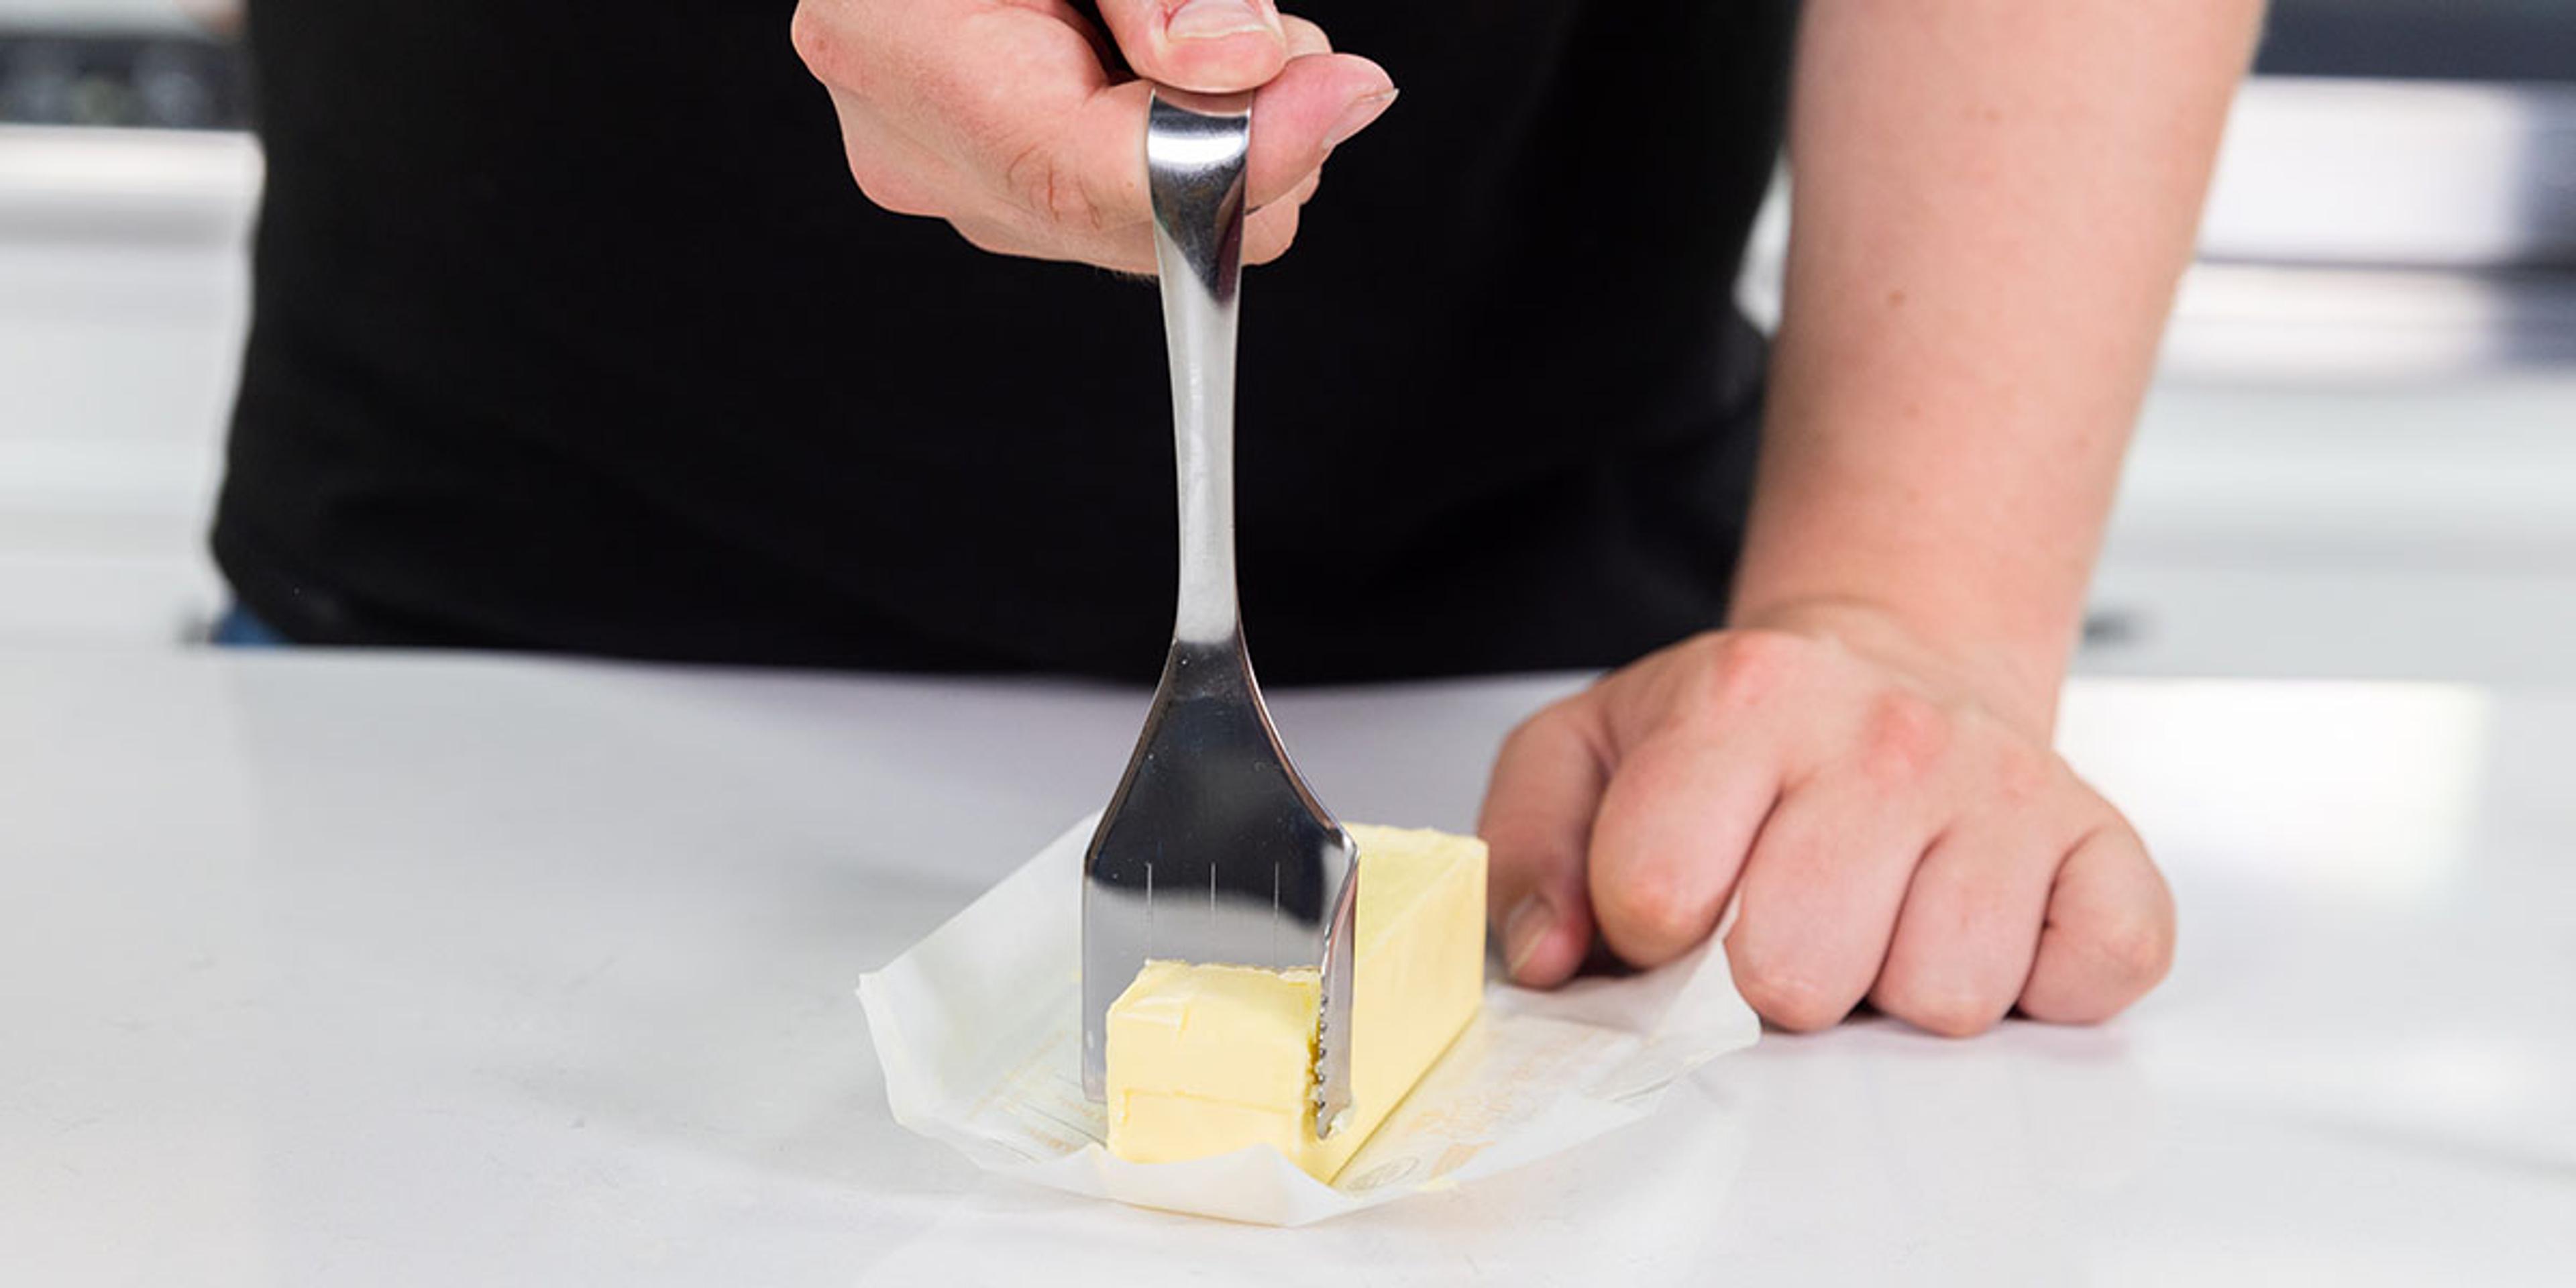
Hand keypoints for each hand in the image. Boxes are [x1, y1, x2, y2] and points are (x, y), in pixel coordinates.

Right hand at [790, 0, 1394, 270]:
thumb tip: (1241, 65)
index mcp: (895, 49)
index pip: (1080, 172)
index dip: (1233, 155)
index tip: (1340, 95)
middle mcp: (914, 144)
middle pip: (1128, 220)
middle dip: (1232, 134)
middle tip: (1257, 30)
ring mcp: (949, 177)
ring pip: (1141, 224)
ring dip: (1208, 130)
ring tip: (1184, 21)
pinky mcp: (990, 184)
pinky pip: (1122, 201)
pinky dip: (1173, 134)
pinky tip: (1150, 56)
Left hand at [1478, 601, 2173, 1035]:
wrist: (1888, 668)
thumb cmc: (1734, 736)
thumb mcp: (1584, 752)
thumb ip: (1526, 850)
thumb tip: (1546, 958)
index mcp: (1745, 697)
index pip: (1661, 893)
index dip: (1645, 932)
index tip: (1669, 905)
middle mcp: (1886, 734)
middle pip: (1797, 972)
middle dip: (1770, 980)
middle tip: (1778, 921)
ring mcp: (2007, 789)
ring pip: (1941, 1000)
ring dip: (1895, 988)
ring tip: (1875, 915)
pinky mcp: (2105, 848)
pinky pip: (2093, 976)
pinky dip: (2040, 985)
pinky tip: (1978, 925)